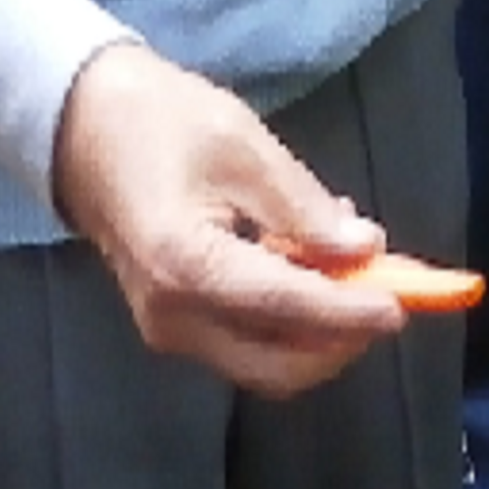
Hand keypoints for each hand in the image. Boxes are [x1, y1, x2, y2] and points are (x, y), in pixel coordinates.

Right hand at [48, 40, 404, 397]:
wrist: (84, 128)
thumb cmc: (162, 122)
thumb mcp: (244, 146)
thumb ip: (305, 207)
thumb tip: (366, 249)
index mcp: (185, 265)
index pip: (287, 307)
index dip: (351, 312)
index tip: (404, 306)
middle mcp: (172, 315)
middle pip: (279, 366)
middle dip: (342, 338)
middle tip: (389, 289)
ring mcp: (168, 329)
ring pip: (267, 362)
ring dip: (321, 329)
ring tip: (348, 262)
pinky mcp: (175, 325)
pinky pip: (247, 342)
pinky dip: (292, 320)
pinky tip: (311, 264)